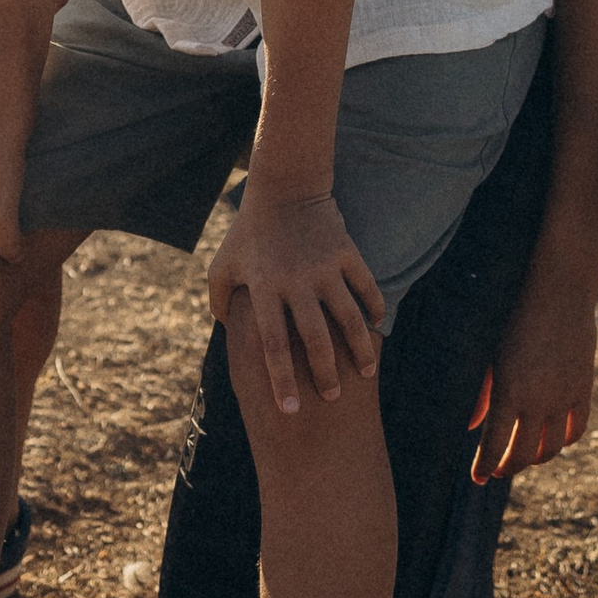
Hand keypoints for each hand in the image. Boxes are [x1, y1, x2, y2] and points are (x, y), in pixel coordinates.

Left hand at [207, 188, 381, 414]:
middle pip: (314, 339)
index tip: (289, 410)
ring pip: (348, 317)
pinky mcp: (346, 252)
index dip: (281, 380)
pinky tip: (377, 328)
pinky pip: (366, 286)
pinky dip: (374, 308)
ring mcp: (324, 267)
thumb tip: (226, 334)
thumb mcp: (223, 265)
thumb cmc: (248, 231)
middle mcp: (295, 282)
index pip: (272, 345)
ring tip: (367, 373)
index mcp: (264, 289)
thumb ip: (219, 301)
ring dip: (360, 348)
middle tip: (331, 397)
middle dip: (325, 373)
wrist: (283, 187)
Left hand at [468, 273, 597, 480]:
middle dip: (508, 467)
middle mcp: (537, 400)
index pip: (494, 447)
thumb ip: (482, 394)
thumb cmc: (515, 316)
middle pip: (523, 454)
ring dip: (535, 458)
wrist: (560, 290)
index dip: (485, 468)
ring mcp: (563, 397)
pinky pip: (576, 429)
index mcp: (507, 391)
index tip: (478, 478)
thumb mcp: (491, 353)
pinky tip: (552, 439)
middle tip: (498, 470)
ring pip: (551, 448)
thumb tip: (472, 428)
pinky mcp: (583, 389)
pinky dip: (564, 441)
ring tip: (523, 456)